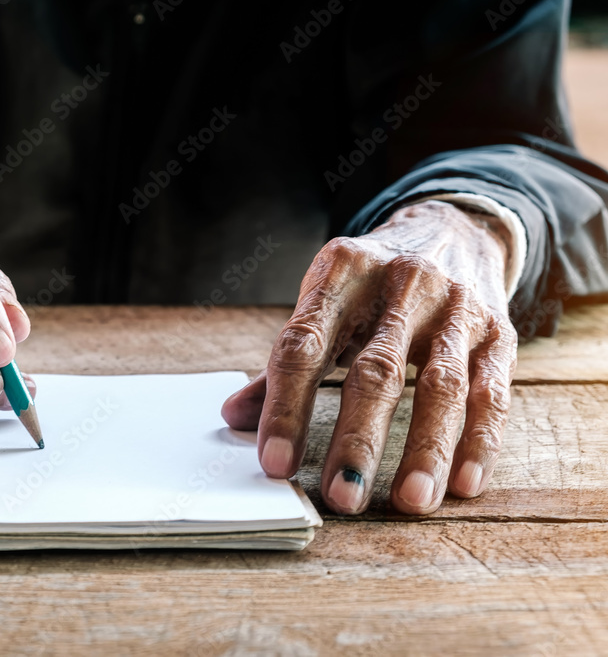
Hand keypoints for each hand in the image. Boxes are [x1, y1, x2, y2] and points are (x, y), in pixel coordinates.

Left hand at [222, 201, 517, 514]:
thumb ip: (285, 359)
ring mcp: (455, 307)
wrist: (453, 229)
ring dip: (425, 449)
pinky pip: (492, 392)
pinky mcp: (498, 331)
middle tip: (341, 496)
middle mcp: (400, 284)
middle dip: (357, 439)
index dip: (286, 407)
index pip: (303, 345)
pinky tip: (462, 484)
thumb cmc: (370, 281)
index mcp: (340, 271)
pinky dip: (480, 441)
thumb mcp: (324, 300)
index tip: (275, 463)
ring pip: (441, 386)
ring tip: (409, 502)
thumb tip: (233, 416)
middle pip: (375, 371)